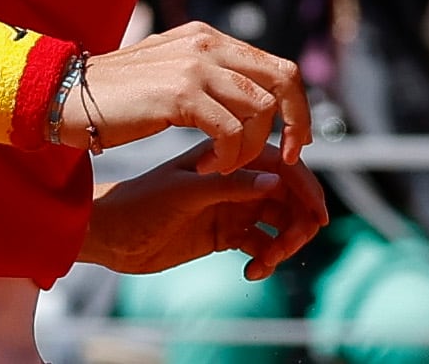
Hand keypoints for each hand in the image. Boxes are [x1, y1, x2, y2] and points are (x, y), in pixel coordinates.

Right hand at [59, 22, 309, 172]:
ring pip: (260, 111)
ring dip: (250, 148)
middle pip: (284, 80)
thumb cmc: (117, 96)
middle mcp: (206, 44)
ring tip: (223, 165)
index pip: (278, 66)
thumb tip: (253, 101)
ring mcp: (194, 66)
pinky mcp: (181, 94)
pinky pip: (230, 132)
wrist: (69, 97)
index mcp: (206, 38)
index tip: (290, 141)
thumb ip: (209, 77)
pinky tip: (207, 167)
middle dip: (296, 124)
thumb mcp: (170, 74)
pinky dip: (228, 157)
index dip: (296, 107)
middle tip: (287, 159)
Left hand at [80, 141, 328, 278]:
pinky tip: (251, 272)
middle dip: (298, 221)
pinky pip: (263, 244)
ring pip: (280, 221)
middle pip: (288, 195)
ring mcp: (231, 205)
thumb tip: (280, 181)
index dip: (305, 187)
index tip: (318, 217)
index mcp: (224, 155)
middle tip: (287, 247)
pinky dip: (266, 259)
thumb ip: (229, 187)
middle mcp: (233, 178)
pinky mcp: (225, 233)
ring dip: (284, 244)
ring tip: (264, 262)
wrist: (110, 235)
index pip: (281, 165)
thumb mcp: (183, 193)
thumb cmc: (139, 203)